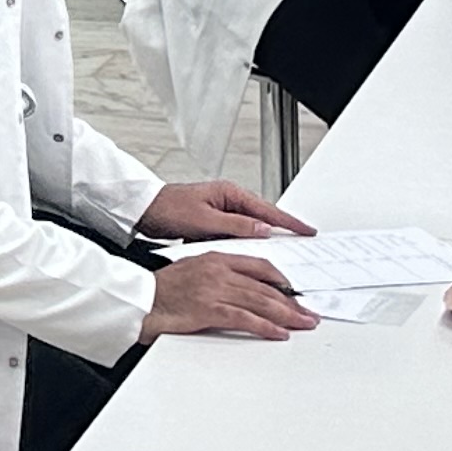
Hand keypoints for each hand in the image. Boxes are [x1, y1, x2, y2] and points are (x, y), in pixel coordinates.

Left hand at [137, 178, 309, 243]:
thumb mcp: (204, 220)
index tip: (307, 230)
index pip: (267, 210)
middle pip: (263, 218)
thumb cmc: (168, 209)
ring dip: (266, 240)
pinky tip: (254, 256)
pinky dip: (248, 244)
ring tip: (286, 253)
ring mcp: (222, 212)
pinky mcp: (214, 223)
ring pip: (251, 229)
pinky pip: (238, 235)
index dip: (289, 222)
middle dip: (284, 230)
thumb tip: (262, 230)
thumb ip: (235, 226)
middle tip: (304, 242)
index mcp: (229, 194)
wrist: (145, 211)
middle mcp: (228, 200)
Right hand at [140, 249, 316, 340]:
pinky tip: (279, 333)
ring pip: (261, 301)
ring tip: (303, 324)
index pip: (259, 265)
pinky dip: (266, 327)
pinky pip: (246, 319)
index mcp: (216, 258)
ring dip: (287, 315)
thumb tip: (241, 289)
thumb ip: (218, 275)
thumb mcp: (193, 270)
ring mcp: (215, 290)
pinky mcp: (209, 310)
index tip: (294, 291)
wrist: (139, 298)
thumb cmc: (162, 288)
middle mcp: (219, 271)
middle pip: (266, 285)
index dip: (281, 279)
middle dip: (291, 301)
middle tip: (308, 312)